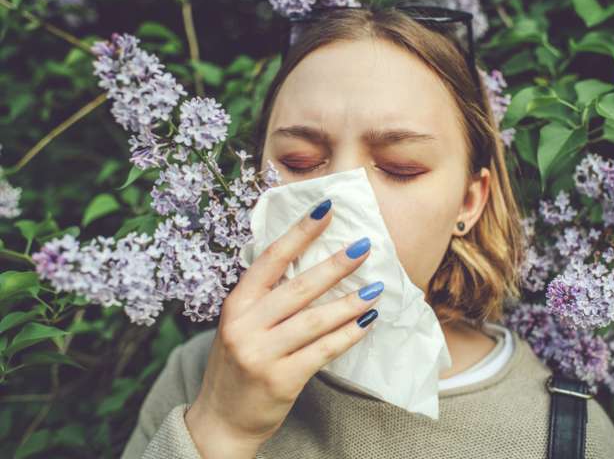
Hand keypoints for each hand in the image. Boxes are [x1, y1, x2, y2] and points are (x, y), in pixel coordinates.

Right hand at [185, 199, 382, 457]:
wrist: (221, 420)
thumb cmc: (237, 365)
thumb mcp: (240, 325)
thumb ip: (266, 299)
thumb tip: (310, 264)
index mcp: (236, 304)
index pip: (270, 258)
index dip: (299, 232)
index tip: (325, 210)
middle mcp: (245, 325)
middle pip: (298, 287)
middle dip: (335, 264)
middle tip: (364, 247)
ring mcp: (261, 353)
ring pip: (315, 320)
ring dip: (350, 302)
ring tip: (375, 288)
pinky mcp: (281, 379)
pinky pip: (323, 350)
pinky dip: (348, 335)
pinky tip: (367, 323)